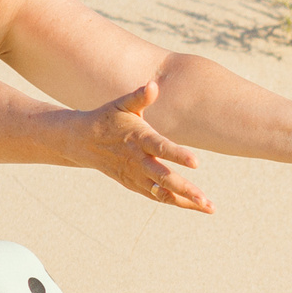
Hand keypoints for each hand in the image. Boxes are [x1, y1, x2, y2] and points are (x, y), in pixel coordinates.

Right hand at [81, 80, 211, 212]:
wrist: (82, 142)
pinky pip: (157, 196)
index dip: (178, 155)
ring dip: (185, 201)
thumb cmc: (108, 118)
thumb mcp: (121, 105)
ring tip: (209, 207)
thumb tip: (153, 85)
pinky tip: (194, 206)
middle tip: (206, 200)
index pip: (160, 148)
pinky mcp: (134, 184)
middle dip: (186, 190)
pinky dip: (174, 201)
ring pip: (162, 192)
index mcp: (138, 139)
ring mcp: (135, 176)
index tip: (196, 162)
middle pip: (164, 178)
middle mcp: (137, 161)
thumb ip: (139, 97)